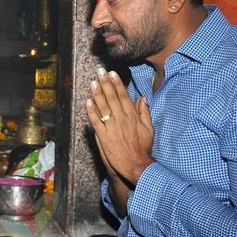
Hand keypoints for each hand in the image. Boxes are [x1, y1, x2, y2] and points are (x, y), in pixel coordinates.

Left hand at [85, 68, 154, 185]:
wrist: (136, 165)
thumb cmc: (143, 148)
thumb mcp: (149, 129)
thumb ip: (145, 113)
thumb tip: (142, 99)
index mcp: (133, 117)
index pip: (123, 96)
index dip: (117, 84)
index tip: (112, 74)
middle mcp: (122, 120)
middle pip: (112, 98)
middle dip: (105, 83)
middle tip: (100, 71)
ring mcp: (112, 128)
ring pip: (103, 107)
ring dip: (97, 93)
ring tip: (93, 82)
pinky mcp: (104, 137)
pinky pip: (96, 122)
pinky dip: (91, 112)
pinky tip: (87, 102)